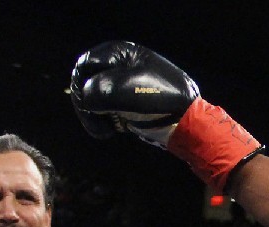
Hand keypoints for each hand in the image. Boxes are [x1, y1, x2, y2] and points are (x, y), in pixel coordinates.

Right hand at [70, 39, 260, 191]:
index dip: (82, 87)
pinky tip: (113, 130)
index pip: (85, 65)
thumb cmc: (158, 101)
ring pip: (95, 98)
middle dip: (88, 104)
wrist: (187, 122)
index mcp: (122, 53)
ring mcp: (125, 84)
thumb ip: (94, 91)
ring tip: (105, 130)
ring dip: (95, 115)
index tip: (88, 107)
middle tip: (97, 123)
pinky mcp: (129, 103)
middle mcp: (122, 65)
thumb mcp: (121, 91)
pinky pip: (106, 109)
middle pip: (87, 81)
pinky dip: (105, 120)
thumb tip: (87, 101)